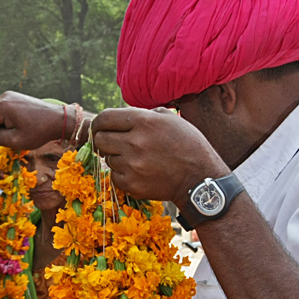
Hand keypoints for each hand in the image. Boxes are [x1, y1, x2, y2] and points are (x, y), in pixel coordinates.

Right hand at [0, 91, 70, 151]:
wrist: (59, 119)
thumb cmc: (39, 131)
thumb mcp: (15, 139)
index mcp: (2, 106)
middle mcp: (4, 97)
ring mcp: (11, 96)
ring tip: (10, 136)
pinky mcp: (16, 98)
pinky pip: (3, 109)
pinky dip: (4, 120)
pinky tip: (15, 128)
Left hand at [90, 107, 228, 205]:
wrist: (199, 178)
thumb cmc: (187, 145)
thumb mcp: (170, 119)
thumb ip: (143, 114)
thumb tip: (121, 117)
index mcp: (143, 121)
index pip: (104, 118)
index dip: (99, 123)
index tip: (100, 128)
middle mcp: (135, 142)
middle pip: (99, 139)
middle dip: (103, 140)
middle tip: (114, 143)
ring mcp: (132, 165)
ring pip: (107, 158)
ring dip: (116, 158)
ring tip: (136, 158)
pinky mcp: (132, 184)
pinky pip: (114, 176)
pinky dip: (122, 174)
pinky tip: (138, 172)